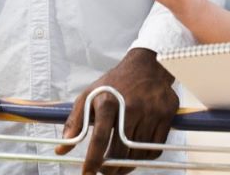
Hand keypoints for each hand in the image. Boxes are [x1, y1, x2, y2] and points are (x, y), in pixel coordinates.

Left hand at [56, 48, 177, 173]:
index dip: (93, 159)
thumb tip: (62, 148)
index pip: (100, 138)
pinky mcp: (166, 116)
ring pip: (138, 152)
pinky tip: (134, 155)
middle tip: (104, 172)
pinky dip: (144, 158)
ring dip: (127, 165)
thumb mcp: (89, 95)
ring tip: (118, 166)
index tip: (87, 173)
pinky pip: (155, 148)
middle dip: (110, 168)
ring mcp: (151, 112)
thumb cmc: (114, 83)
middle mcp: (130, 107)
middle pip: (120, 150)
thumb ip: (75, 122)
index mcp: (108, 101)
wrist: (146, 66)